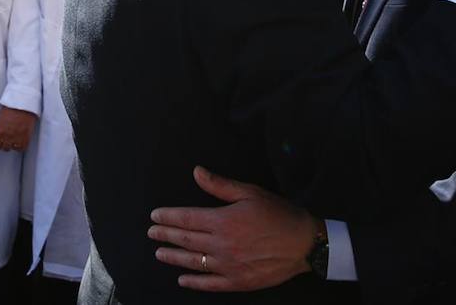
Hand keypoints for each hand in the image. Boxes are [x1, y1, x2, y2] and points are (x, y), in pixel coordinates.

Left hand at [0, 106, 36, 151]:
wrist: (23, 103)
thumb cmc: (10, 108)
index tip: (0, 144)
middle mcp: (6, 136)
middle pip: (5, 148)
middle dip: (6, 144)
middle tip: (8, 138)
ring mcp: (17, 138)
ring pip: (13, 148)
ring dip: (13, 145)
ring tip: (15, 138)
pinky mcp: (26, 137)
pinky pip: (22, 148)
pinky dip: (21, 146)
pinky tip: (21, 141)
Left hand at [149, 166, 316, 291]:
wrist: (304, 243)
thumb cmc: (278, 214)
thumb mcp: (249, 192)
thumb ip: (220, 185)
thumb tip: (196, 172)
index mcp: (223, 221)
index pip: (187, 219)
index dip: (168, 217)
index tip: (154, 216)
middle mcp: (221, 245)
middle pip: (186, 240)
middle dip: (166, 235)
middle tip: (151, 233)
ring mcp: (229, 266)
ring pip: (194, 262)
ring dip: (174, 258)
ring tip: (159, 253)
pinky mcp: (238, 281)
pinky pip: (211, 284)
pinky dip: (194, 283)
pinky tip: (183, 280)